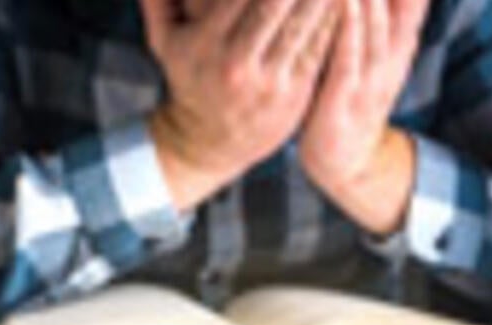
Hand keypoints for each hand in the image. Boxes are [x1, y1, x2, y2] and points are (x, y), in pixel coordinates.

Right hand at [141, 0, 339, 209]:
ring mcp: (268, 81)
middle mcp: (236, 63)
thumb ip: (158, 0)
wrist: (208, 144)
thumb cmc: (189, 79)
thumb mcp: (165, 42)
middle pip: (276, 4)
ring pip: (304, 25)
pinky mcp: (294, 94)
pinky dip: (333, 20)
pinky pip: (318, 50)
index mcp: (204, 43)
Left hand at [299, 0, 427, 201]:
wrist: (344, 162)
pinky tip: (346, 2)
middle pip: (398, 5)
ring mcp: (370, 78)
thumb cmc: (346, 99)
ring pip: (374, 25)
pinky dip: (349, 29)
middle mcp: (390, 56)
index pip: (412, 1)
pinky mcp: (345, 97)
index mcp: (399, 43)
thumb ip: (377, 20)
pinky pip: (348, 56)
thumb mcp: (372, 53)